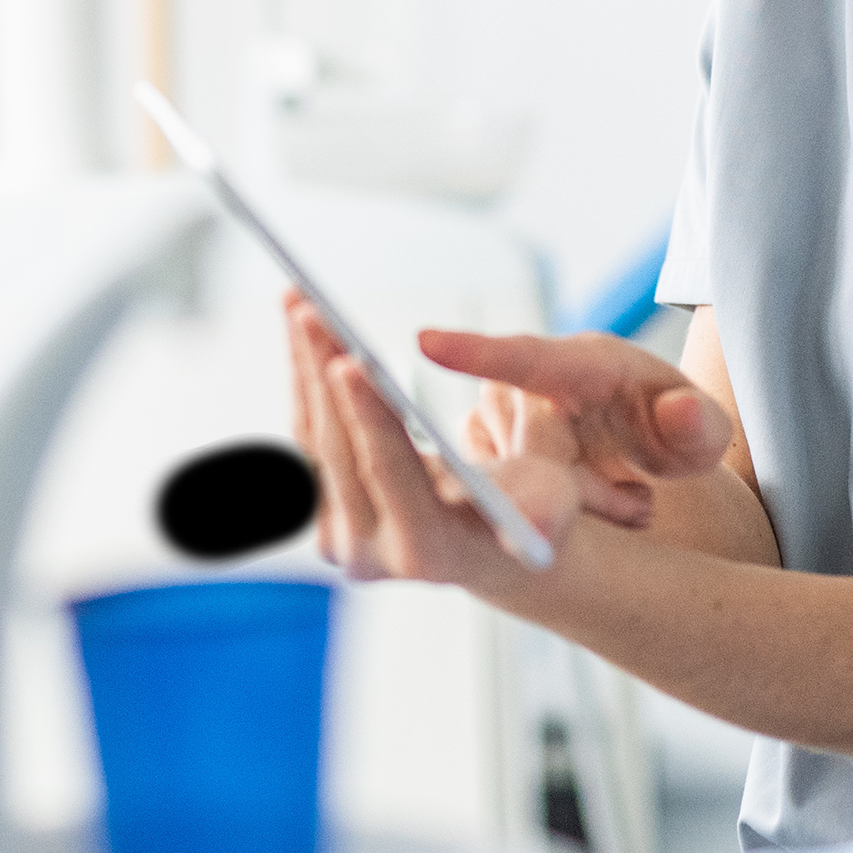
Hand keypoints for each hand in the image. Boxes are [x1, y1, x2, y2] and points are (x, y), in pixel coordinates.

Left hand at [283, 296, 575, 585]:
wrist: (491, 542)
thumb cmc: (531, 509)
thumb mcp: (552, 500)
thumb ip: (544, 507)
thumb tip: (539, 526)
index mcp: (425, 549)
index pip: (387, 472)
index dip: (369, 415)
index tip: (348, 362)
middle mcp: (369, 553)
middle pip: (337, 450)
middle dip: (323, 374)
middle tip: (313, 311)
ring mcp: (336, 535)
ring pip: (309, 437)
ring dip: (304, 365)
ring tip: (300, 299)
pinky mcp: (319, 510)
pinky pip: (303, 435)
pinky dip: (303, 378)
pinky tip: (301, 327)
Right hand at [418, 328, 733, 531]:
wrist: (647, 436)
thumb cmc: (674, 428)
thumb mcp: (703, 433)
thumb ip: (701, 425)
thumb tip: (680, 413)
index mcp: (585, 361)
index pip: (526, 357)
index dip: (476, 352)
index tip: (426, 342)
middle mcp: (530, 378)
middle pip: (529, 452)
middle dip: (583, 492)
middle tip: (637, 506)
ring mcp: (500, 409)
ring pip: (509, 478)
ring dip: (564, 503)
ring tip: (621, 499)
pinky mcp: (482, 441)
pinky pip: (493, 489)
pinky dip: (538, 508)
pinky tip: (583, 506)